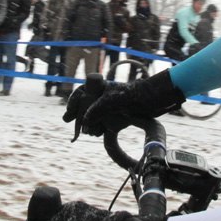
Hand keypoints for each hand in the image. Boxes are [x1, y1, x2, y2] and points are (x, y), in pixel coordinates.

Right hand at [61, 70, 184, 135]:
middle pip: (85, 107)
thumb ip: (96, 110)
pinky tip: (98, 133)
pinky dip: (98, 129)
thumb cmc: (132, 95)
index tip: (68, 113)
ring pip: (93, 118)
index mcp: (100, 88)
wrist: (152, 100)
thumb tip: (85, 121)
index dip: (73, 102)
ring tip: (88, 131)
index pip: (81, 93)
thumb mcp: (111, 101)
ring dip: (88, 125)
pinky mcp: (116, 118)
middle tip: (67, 121)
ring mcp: (110, 108)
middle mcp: (103, 98)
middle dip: (77, 116)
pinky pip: (103, 124)